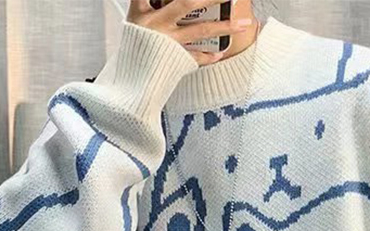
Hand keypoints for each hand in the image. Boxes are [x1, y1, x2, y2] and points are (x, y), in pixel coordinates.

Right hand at [127, 0, 251, 65]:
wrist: (126, 84)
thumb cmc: (132, 50)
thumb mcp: (134, 22)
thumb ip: (149, 6)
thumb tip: (161, 2)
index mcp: (142, 11)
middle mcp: (156, 23)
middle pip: (187, 3)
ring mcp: (167, 42)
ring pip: (200, 30)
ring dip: (224, 26)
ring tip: (243, 24)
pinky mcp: (174, 60)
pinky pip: (195, 57)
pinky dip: (208, 57)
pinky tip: (219, 54)